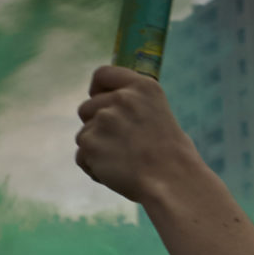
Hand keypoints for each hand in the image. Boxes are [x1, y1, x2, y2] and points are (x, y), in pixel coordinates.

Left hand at [74, 66, 205, 206]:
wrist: (171, 180)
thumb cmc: (171, 153)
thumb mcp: (158, 113)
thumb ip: (131, 106)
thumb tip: (106, 107)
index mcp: (143, 87)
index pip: (103, 74)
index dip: (97, 89)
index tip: (98, 98)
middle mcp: (121, 99)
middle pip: (86, 107)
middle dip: (95, 125)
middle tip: (119, 143)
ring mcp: (103, 120)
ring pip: (84, 134)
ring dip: (96, 148)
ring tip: (124, 161)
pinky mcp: (90, 143)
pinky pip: (82, 156)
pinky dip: (94, 167)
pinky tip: (116, 172)